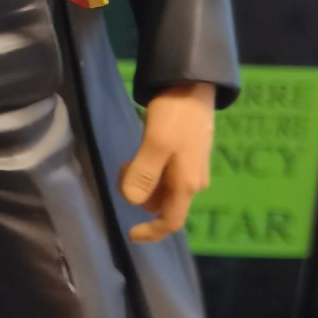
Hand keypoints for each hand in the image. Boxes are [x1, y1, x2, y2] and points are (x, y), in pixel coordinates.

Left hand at [118, 81, 215, 243]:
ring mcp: (191, 168)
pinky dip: (148, 170)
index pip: (171, 222)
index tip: (129, 232)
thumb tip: (133, 202)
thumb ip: (144, 174)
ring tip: (131, 155)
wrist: (193, 84)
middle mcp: (193, 182)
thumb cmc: (175, 114)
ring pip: (161, 189)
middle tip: (124, 165)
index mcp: (187, 184)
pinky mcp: (186, 155)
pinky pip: (164, 174)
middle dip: (139, 194)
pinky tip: (141, 151)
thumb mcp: (155, 143)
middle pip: (162, 204)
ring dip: (142, 180)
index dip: (151, 232)